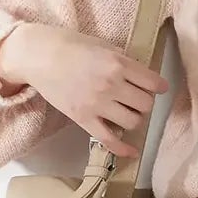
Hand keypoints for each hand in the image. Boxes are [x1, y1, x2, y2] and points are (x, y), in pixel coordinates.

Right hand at [2, 22, 171, 161]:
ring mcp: (98, 104)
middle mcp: (111, 85)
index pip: (152, 83)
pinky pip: (110, 140)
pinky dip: (124, 149)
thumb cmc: (70, 45)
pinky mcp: (84, 119)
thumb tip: (141, 75)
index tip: (158, 88)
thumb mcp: (102, 45)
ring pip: (133, 122)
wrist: (39, 56)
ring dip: (134, 119)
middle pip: (145, 104)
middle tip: (135, 98)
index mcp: (118, 64)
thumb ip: (123, 60)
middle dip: (144, 102)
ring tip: (126, 113)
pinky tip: (131, 152)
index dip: (158, 87)